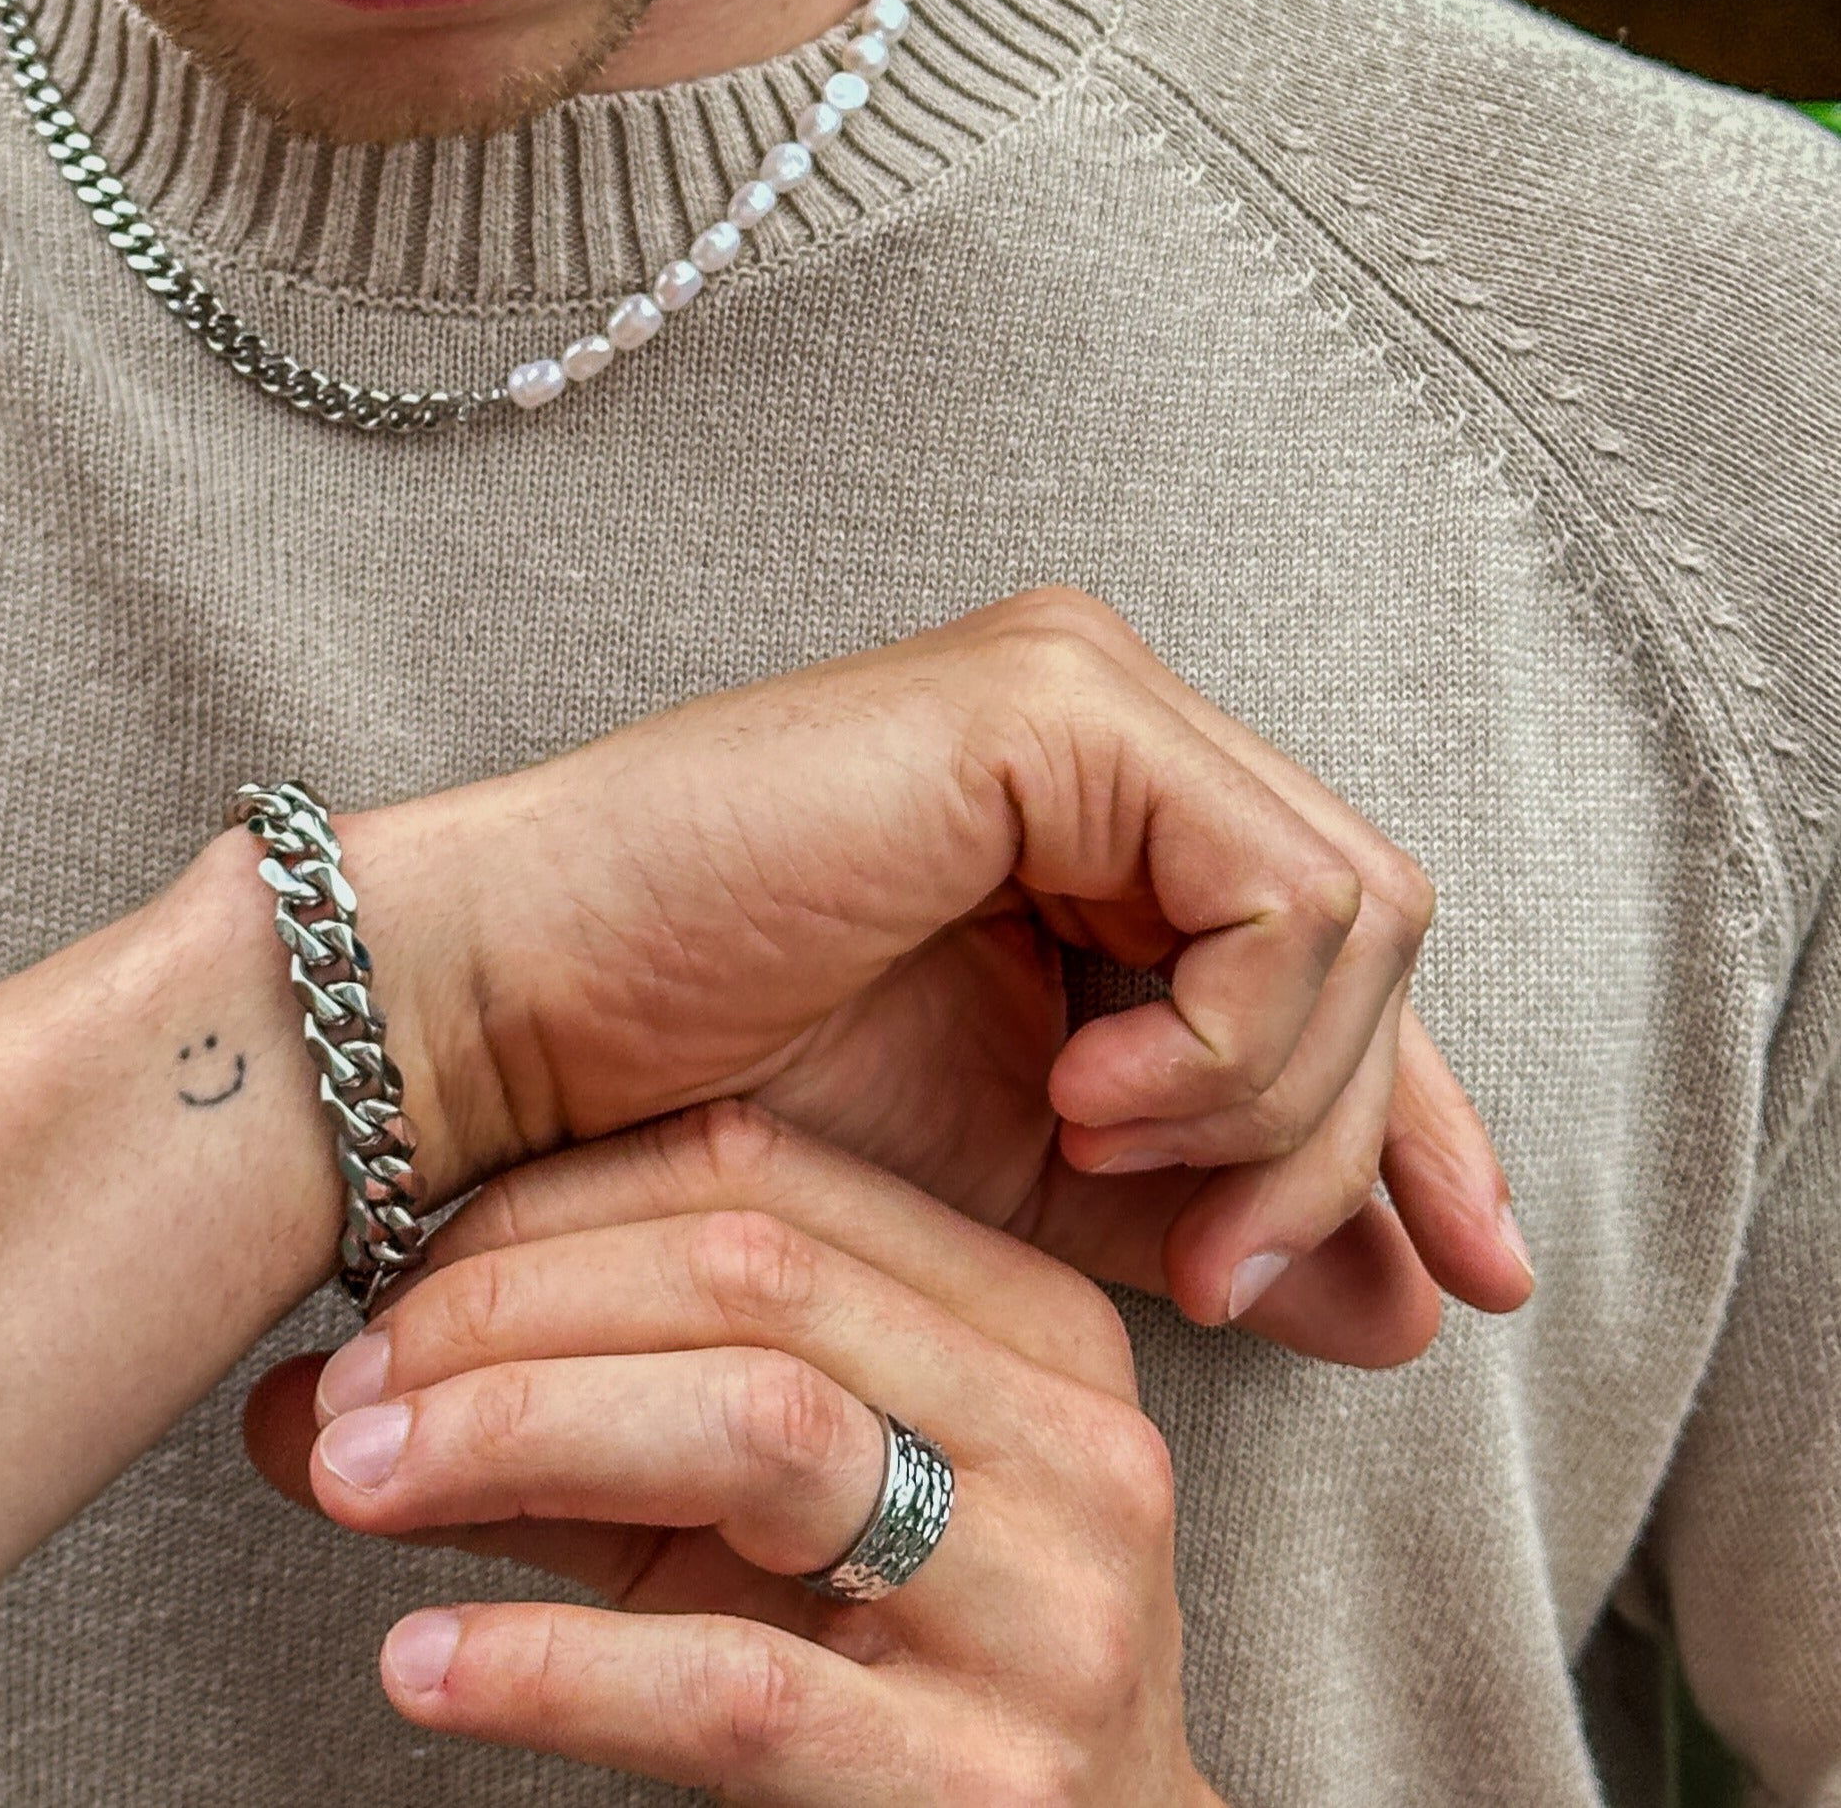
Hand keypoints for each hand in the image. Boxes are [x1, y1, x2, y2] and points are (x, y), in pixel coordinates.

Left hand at [248, 1108, 1229, 1805]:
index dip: (547, 1206)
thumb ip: (553, 1435)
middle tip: (349, 1381)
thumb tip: (298, 1398)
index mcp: (1025, 1326)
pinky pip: (734, 1685)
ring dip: (515, 1429)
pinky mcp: (984, 1794)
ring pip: (758, 1427)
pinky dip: (551, 1660)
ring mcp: (1050, 1614)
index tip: (392, 1273)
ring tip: (354, 1475)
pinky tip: (423, 1657)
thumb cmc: (889, 1688)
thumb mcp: (739, 1530)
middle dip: (508, 1308)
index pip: (759, 1175)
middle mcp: (1069, 1441)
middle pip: (747, 1277)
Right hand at [358, 590, 1528, 1356]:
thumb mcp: (1018, 1172)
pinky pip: (1278, 893)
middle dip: (1348, 1140)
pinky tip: (1083, 1095)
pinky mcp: (1055, 703)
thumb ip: (1209, 1203)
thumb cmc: (717, 1085)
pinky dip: (1224, 1037)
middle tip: (1224, 1277)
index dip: (1419, 1120)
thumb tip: (1409, 1299)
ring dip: (1272, 1099)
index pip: (1334, 949)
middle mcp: (1108, 718)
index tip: (1463, 1283)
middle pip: (1371, 935)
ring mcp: (1083, 690)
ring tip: (1105, 1162)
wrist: (525, 1015)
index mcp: (1098, 803)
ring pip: (1355, 912)